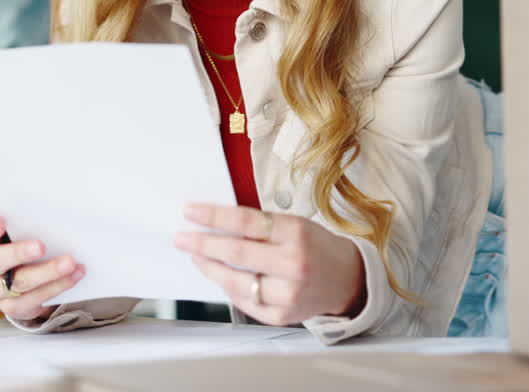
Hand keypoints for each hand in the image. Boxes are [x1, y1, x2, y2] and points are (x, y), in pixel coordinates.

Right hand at [0, 215, 85, 320]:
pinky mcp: (12, 307)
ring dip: (47, 273)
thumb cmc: (11, 244)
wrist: (11, 275)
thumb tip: (47, 215)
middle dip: (18, 253)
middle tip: (40, 246)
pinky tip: (73, 276)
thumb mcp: (9, 231)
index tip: (1, 222)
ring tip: (69, 263)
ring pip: (19, 284)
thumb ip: (19, 224)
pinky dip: (57, 286)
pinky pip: (34, 300)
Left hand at [175, 203, 365, 326]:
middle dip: (201, 244)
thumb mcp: (294, 224)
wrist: (347, 279)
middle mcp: (293, 264)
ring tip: (196, 256)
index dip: (212, 216)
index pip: (244, 222)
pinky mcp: (283, 315)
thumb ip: (260, 225)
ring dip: (209, 267)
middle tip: (181, 237)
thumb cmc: (315, 246)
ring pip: (236, 281)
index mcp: (296, 233)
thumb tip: (214, 223)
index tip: (190, 212)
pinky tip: (220, 276)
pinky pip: (245, 302)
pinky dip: (228, 288)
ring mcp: (288, 293)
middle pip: (235, 253)